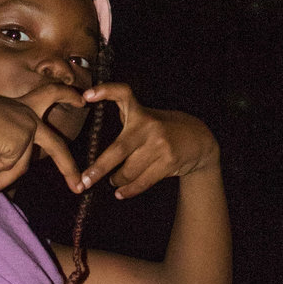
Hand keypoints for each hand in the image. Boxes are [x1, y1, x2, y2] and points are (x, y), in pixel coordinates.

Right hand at [0, 87, 84, 197]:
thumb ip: (2, 151)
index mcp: (23, 105)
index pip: (49, 94)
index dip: (66, 95)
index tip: (82, 98)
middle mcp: (31, 115)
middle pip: (56, 146)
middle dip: (67, 168)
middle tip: (77, 186)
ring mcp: (29, 129)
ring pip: (20, 166)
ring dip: (0, 178)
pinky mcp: (23, 141)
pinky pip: (9, 168)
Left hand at [76, 86, 218, 199]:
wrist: (199, 140)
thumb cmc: (163, 129)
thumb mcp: (147, 116)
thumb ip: (126, 115)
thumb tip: (97, 121)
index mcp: (141, 112)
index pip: (123, 94)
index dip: (105, 91)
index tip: (86, 96)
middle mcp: (150, 126)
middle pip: (118, 149)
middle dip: (98, 168)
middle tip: (84, 181)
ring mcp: (160, 144)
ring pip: (129, 170)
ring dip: (117, 180)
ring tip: (114, 181)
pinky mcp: (169, 161)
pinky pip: (142, 182)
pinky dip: (128, 190)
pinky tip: (121, 192)